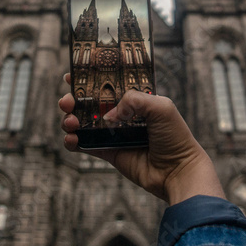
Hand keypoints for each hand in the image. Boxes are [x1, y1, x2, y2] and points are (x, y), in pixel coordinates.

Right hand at [59, 74, 224, 204]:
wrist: (178, 171)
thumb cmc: (175, 137)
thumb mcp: (160, 106)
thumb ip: (133, 99)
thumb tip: (109, 115)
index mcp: (136, 99)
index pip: (109, 84)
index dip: (90, 80)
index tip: (73, 75)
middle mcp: (123, 115)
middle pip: (91, 103)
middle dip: (74, 100)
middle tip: (67, 101)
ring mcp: (114, 134)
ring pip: (84, 123)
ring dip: (71, 120)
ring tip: (71, 122)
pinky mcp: (110, 153)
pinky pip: (86, 146)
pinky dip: (74, 142)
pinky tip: (71, 139)